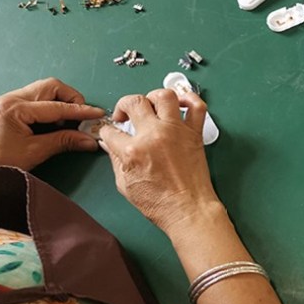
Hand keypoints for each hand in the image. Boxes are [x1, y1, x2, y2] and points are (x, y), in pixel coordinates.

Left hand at [0, 78, 104, 169]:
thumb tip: (88, 139)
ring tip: (67, 124)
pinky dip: (48, 109)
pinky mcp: (5, 110)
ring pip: (42, 92)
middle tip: (81, 117)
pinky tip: (53, 124)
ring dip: (59, 104)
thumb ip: (63, 142)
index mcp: (14, 108)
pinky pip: (33, 101)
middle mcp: (9, 100)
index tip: (97, 114)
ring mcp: (5, 103)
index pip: (57, 106)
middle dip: (70, 100)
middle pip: (50, 87)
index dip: (81, 111)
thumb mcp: (33, 153)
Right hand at [99, 89, 220, 236]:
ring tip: (150, 106)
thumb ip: (116, 160)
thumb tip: (109, 144)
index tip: (111, 132)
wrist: (188, 208)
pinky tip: (179, 102)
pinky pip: (197, 105)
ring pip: (164, 95)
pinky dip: (189, 98)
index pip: (111, 130)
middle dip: (124, 105)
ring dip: (153, 96)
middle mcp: (154, 135)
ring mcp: (176, 130)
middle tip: (125, 116)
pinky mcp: (194, 132)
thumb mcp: (125, 184)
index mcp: (133, 150)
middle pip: (134, 102)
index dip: (107, 131)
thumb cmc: (158, 202)